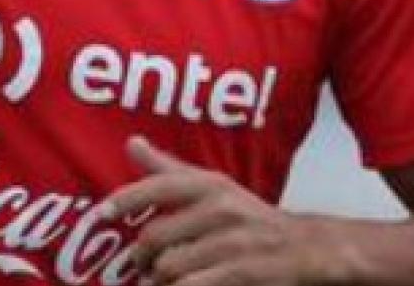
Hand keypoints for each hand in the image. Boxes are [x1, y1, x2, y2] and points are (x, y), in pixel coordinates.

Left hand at [101, 137, 338, 285]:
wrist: (312, 248)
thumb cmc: (252, 219)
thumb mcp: (216, 188)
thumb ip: (169, 170)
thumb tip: (131, 142)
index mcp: (211, 186)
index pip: (159, 186)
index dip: (126, 199)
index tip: (101, 214)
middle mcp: (221, 209)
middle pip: (156, 237)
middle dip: (141, 257)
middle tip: (139, 267)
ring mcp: (233, 242)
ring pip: (170, 266)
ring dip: (158, 279)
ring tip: (159, 281)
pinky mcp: (243, 272)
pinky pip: (192, 285)